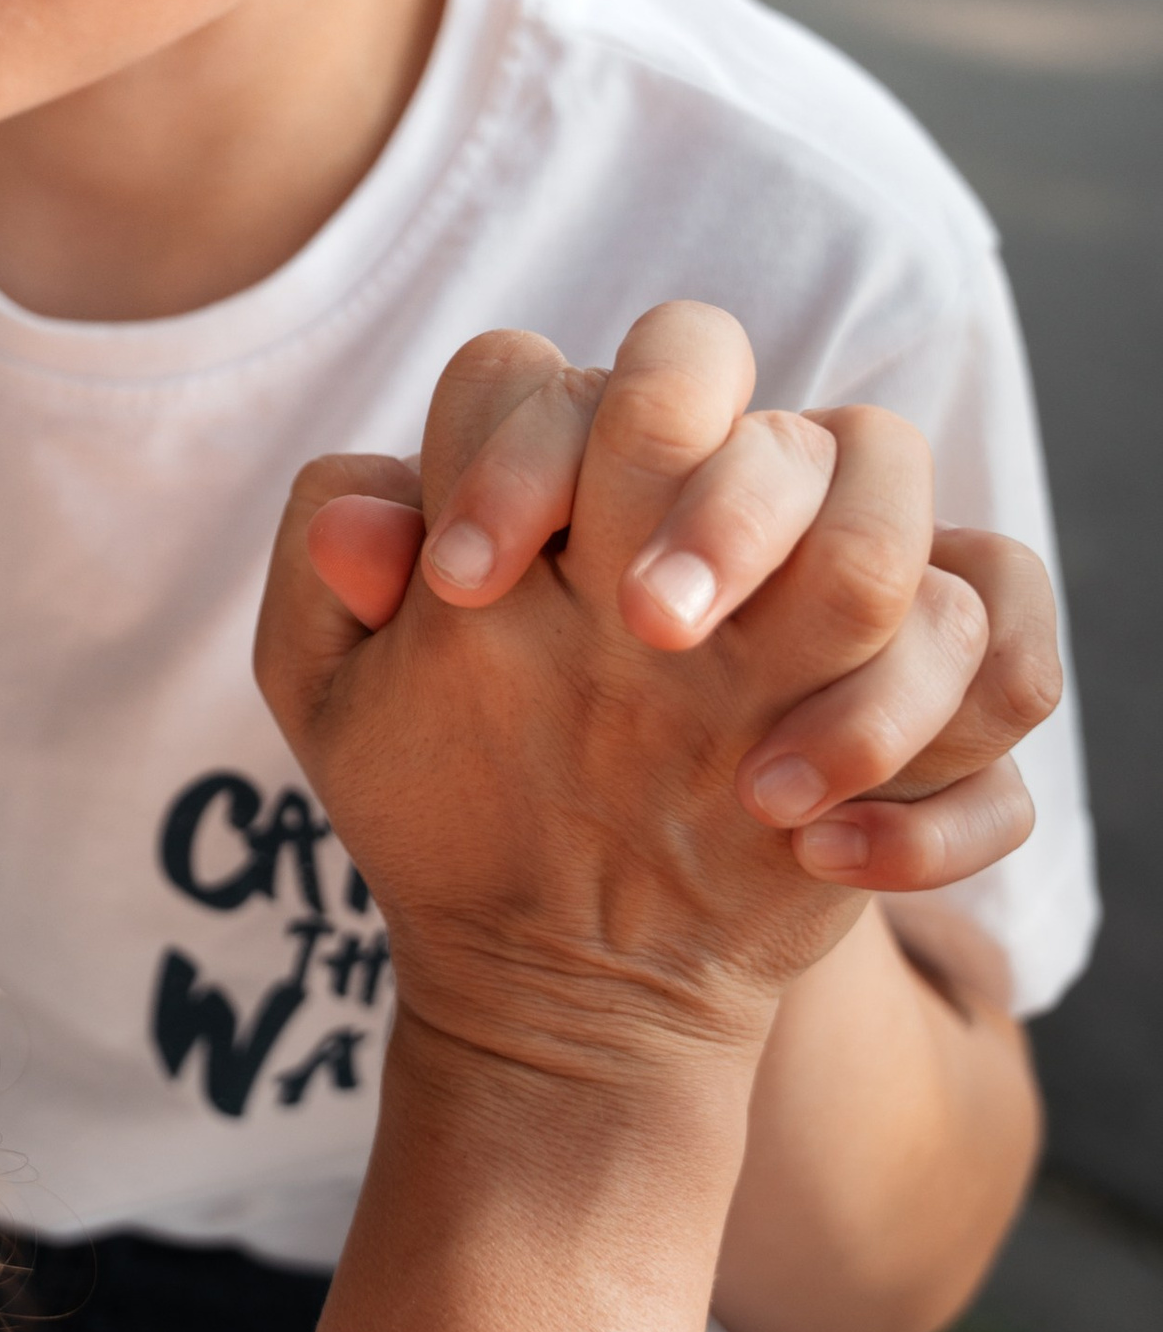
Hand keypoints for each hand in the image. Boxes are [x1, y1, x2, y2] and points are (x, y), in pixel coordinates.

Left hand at [253, 305, 1054, 1085]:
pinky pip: (1004, 667)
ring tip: (756, 786)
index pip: (563, 374)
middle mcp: (707, 508)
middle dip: (719, 499)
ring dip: (854, 622)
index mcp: (568, 478)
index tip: (465, 586)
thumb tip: (367, 519)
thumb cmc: (441, 787)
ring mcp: (827, 600)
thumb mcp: (341, 697)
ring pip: (902, 502)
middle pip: (765, 409)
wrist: (558, 957)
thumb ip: (327, 580)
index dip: (513, 452)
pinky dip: (941, 783)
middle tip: (651, 629)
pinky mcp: (928, 700)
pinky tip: (824, 860)